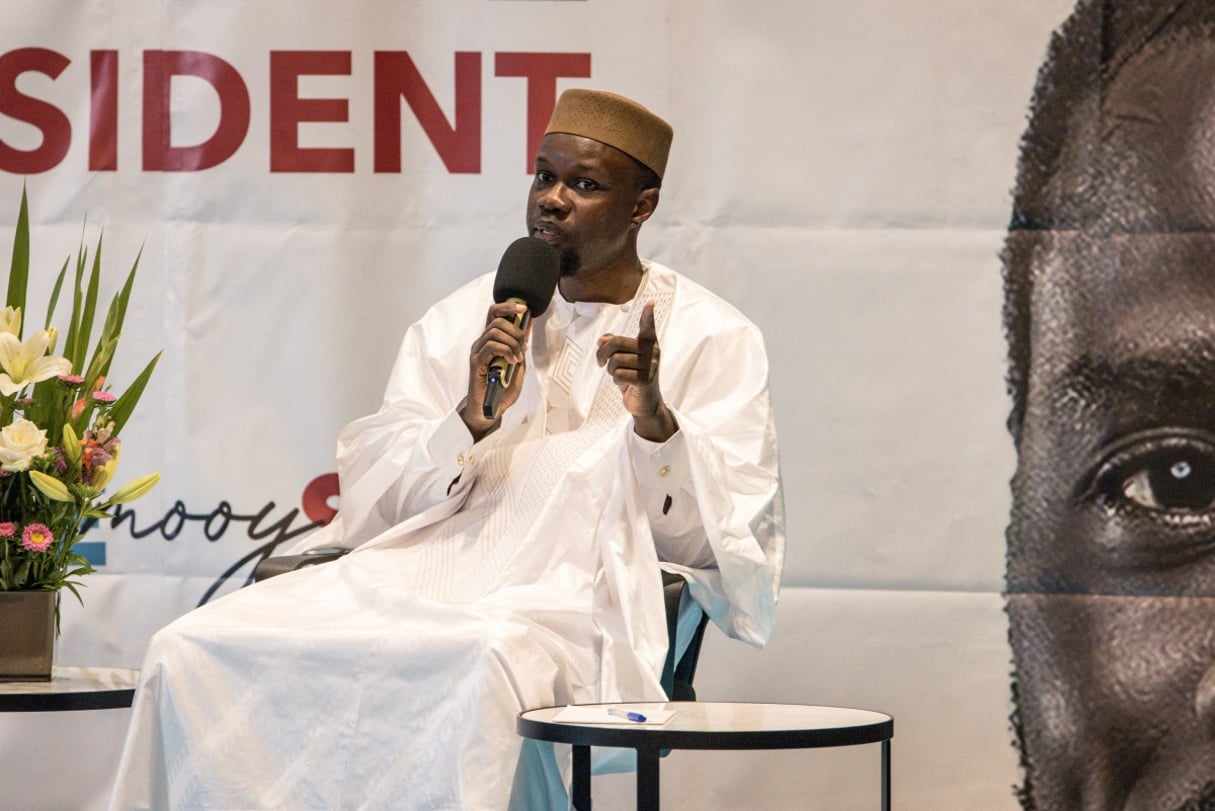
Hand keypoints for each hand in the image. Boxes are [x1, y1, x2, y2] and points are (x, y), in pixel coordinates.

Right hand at [459, 301, 529, 439]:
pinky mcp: (476, 362)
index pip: (494, 313)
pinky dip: (506, 351)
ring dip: (513, 343)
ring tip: (518, 358)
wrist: (490, 409)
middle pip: (497, 320)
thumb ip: (521, 348)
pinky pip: (492, 346)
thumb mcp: (518, 366)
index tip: (524, 309)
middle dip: (516, 330)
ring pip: (495, 331)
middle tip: (523, 347)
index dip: (508, 306)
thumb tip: (528, 328)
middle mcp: (482, 343)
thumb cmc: (501, 389)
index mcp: (491, 340)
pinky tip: (512, 361)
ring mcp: (478, 352)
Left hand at [596, 301, 677, 441]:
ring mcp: (651, 367)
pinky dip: (616, 381)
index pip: (648, 327)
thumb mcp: (624, 358)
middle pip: (617, 343)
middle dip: (603, 352)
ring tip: (619, 375)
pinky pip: (619, 375)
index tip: (650, 302)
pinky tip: (625, 383)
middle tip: (600, 362)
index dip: (648, 315)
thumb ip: (613, 345)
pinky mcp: (645, 380)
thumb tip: (602, 340)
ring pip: (615, 361)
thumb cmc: (633, 376)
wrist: (645, 402)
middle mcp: (652, 352)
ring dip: (611, 370)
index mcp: (648, 344)